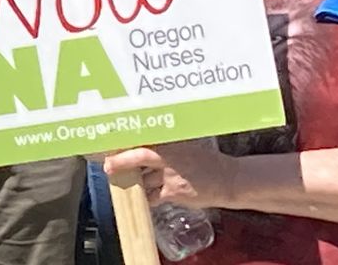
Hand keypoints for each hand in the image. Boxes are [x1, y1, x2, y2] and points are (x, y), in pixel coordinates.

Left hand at [105, 139, 236, 209]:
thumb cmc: (205, 162)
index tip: (108, 145)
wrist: (230, 180)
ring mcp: (171, 176)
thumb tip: (135, 148)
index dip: (124, 144)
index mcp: (170, 143)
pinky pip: (152, 197)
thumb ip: (163, 148)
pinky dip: (146, 197)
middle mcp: (169, 158)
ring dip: (133, 183)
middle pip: (138, 157)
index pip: (142, 140)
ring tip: (126, 182)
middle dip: (120, 161)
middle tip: (108, 166)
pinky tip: (146, 196)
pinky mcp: (174, 193)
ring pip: (143, 180)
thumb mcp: (184, 147)